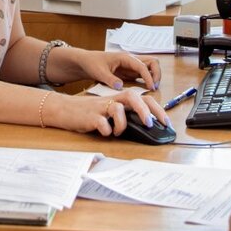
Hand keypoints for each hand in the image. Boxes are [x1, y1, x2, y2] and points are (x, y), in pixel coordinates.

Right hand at [47, 89, 169, 135]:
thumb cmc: (90, 113)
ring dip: (122, 122)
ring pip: (118, 107)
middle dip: (145, 111)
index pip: (144, 99)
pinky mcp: (90, 116)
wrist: (65, 109)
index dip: (157, 109)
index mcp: (120, 100)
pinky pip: (101, 122)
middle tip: (150, 124)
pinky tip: (105, 133)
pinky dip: (106, 130)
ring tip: (119, 131)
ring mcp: (101, 107)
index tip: (166, 122)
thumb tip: (145, 129)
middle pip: (134, 97)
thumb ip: (126, 117)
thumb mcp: (110, 113)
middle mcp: (113, 100)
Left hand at [72, 50, 161, 92]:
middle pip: (152, 62)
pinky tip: (146, 88)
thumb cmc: (92, 63)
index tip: (151, 87)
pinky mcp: (130, 71)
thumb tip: (120, 86)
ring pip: (150, 66)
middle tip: (154, 86)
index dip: (148, 76)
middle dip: (157, 73)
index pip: (142, 66)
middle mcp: (131, 60)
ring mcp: (132, 65)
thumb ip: (110, 79)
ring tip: (152, 88)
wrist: (87, 61)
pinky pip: (144, 74)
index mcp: (125, 57)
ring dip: (154, 76)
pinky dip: (148, 79)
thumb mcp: (99, 72)